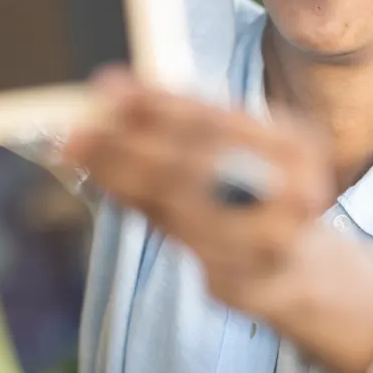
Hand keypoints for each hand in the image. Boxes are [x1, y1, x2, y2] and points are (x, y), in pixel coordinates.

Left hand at [61, 70, 333, 320]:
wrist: (296, 272)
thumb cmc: (250, 197)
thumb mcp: (229, 152)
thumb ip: (179, 128)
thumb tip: (111, 96)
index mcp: (296, 147)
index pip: (215, 118)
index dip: (157, 101)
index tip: (108, 86)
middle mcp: (297, 193)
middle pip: (195, 163)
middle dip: (126, 144)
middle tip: (75, 130)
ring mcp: (276, 245)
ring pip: (183, 208)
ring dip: (123, 177)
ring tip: (78, 152)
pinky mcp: (249, 285)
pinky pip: (184, 247)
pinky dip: (144, 212)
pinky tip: (109, 188)